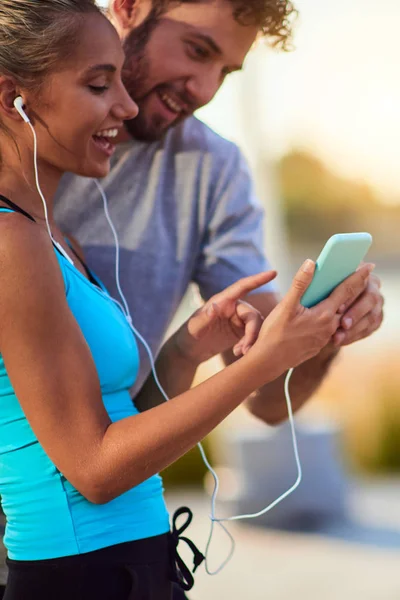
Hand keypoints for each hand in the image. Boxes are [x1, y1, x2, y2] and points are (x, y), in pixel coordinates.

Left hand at [171, 271, 276, 364]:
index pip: (243, 287)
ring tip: (240, 353)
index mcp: (223, 301)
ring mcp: (238, 320)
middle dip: (253, 332)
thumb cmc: (189, 335)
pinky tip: (238, 353)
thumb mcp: (194, 327)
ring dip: (252, 341)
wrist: (189, 352)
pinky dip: (250, 345)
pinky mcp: (240, 332)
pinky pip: (253, 336)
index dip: (258, 279)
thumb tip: (214, 305)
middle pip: (253, 315)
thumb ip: (204, 317)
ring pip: (256, 327)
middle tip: (245, 350)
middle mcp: (233, 307)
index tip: (273, 272)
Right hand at [249, 260, 374, 378]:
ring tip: (339, 294)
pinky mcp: (319, 344)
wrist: (269, 361)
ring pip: (338, 316)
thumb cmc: (275, 333)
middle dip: (353, 289)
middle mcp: (330, 326)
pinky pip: (330, 327)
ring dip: (342, 305)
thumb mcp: (286, 306)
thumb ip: (300, 284)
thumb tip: (310, 264)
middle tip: (359, 276)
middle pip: (346, 303)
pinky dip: (331, 317)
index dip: (358, 277)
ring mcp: (325, 337)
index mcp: (324, 314)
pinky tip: (323, 313)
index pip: (346, 291)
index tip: (369, 266)